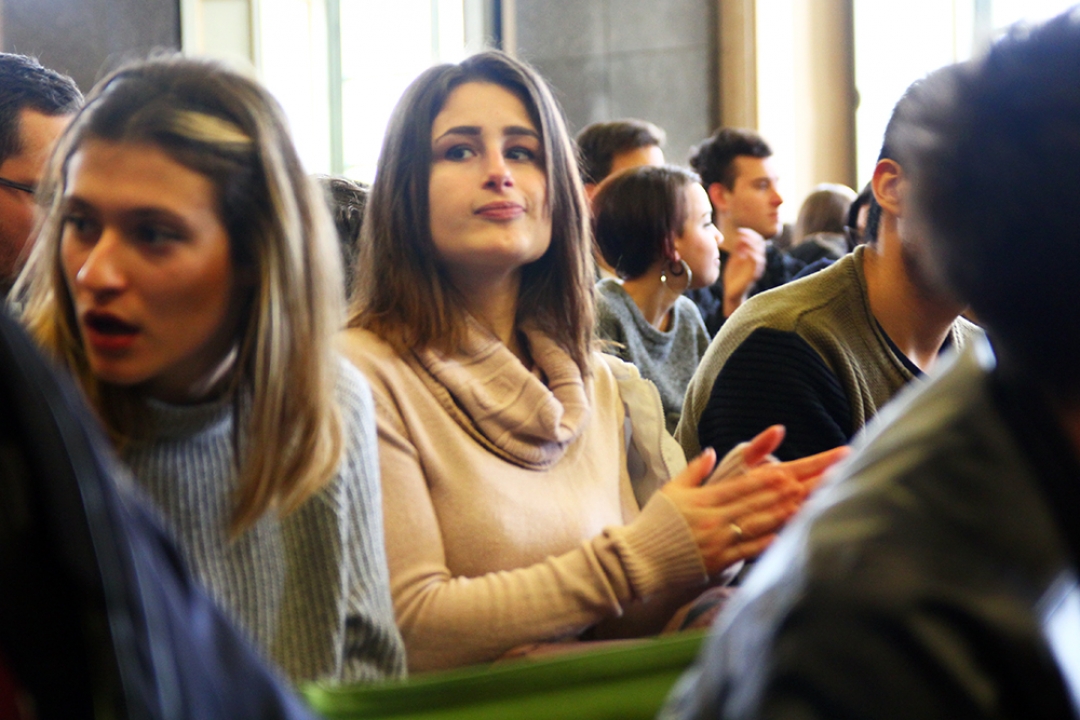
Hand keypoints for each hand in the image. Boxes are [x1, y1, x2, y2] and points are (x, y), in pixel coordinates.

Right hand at [660, 444, 848, 574]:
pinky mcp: (718, 561)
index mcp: (704, 499)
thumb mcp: (670, 491)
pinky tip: (788, 535)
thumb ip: (693, 471)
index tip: (795, 469)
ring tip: (812, 502)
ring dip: (787, 512)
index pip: (744, 484)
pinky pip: (749, 551)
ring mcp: (718, 541)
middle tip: (814, 481)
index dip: (771, 476)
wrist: (639, 559)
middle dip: (791, 489)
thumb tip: (709, 451)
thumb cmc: (654, 524)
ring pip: (759, 523)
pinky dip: (769, 542)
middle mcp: (714, 518)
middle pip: (759, 500)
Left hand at [722, 228, 766, 316]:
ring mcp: (757, 268)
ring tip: (741, 239)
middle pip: (760, 243)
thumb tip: (741, 238)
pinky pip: (756, 262)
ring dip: (750, 243)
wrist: (731, 293)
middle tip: (740, 232)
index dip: (750, 233)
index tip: (740, 230)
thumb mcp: (735, 260)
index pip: (758, 240)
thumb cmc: (733, 276)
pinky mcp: (753, 275)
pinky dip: (751, 254)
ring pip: (760, 251)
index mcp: (755, 256)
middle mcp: (759, 261)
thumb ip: (738, 250)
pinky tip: (742, 251)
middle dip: (751, 235)